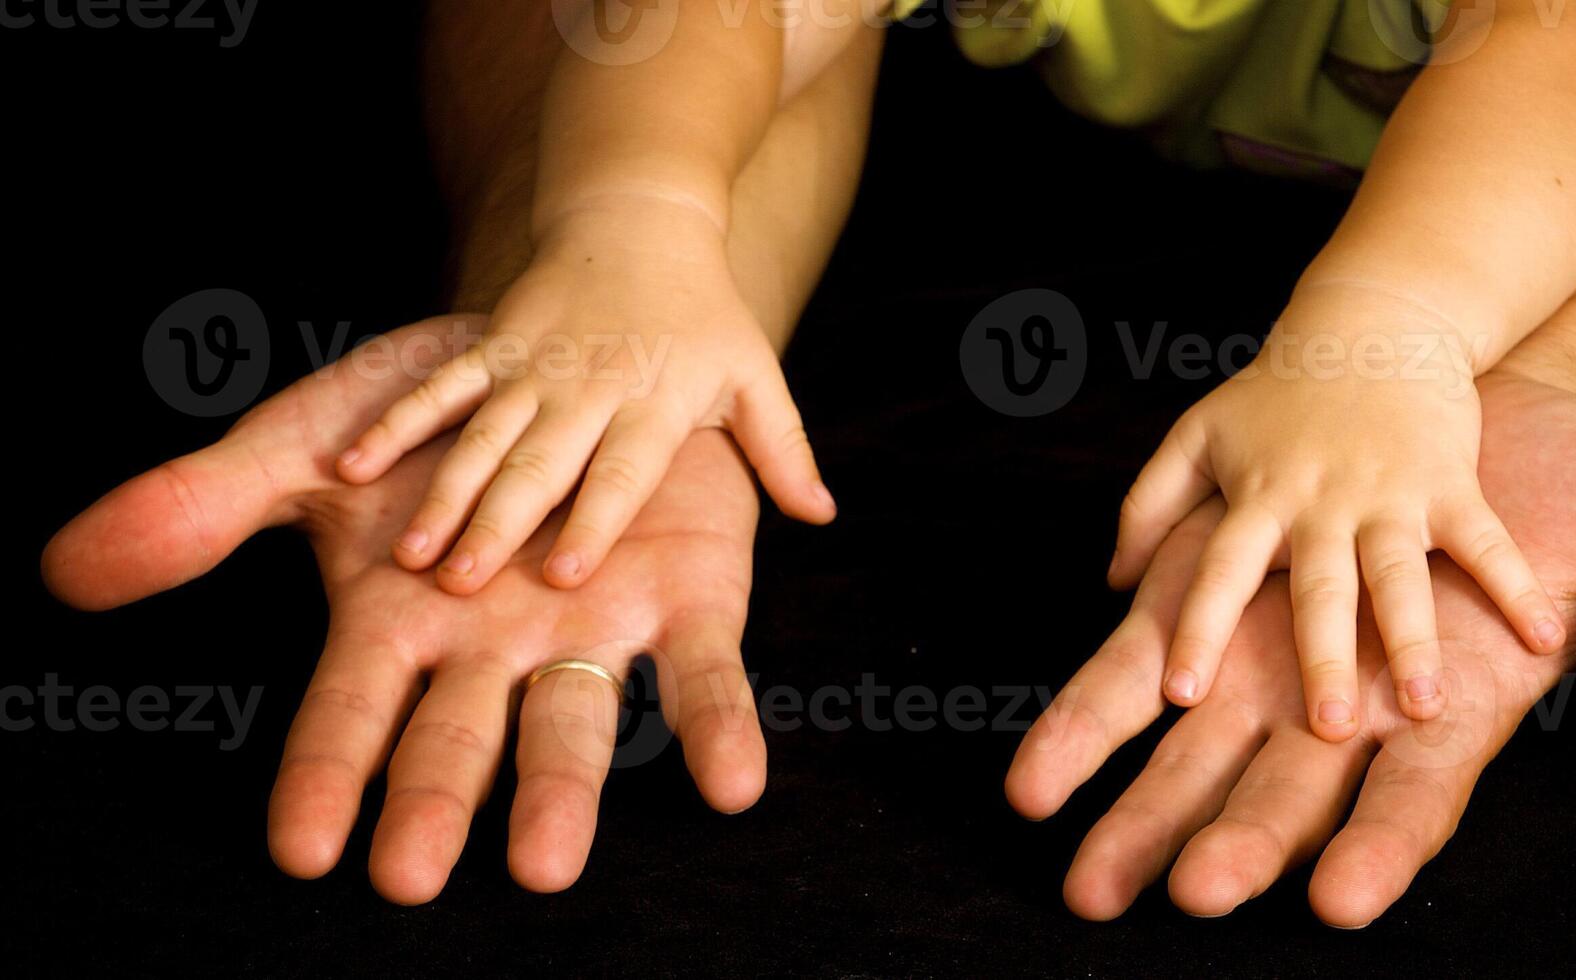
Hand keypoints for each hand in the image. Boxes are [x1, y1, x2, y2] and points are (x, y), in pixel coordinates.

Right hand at [43, 316, 769, 903]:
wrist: (569, 359)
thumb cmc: (434, 425)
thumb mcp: (313, 447)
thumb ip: (206, 509)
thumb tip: (66, 570)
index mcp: (399, 623)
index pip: (350, 713)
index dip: (329, 773)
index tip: (304, 847)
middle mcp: (493, 650)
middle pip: (458, 738)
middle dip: (437, 804)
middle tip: (411, 877)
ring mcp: (590, 632)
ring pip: (576, 723)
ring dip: (564, 792)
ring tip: (545, 865)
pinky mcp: (687, 604)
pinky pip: (704, 675)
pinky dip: (719, 727)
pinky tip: (732, 785)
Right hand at [334, 198, 833, 595]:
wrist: (640, 217)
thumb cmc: (705, 316)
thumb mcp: (755, 377)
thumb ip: (783, 450)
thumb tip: (824, 513)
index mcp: (654, 405)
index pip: (623, 473)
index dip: (596, 521)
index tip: (567, 575)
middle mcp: (589, 389)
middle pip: (542, 465)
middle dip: (501, 526)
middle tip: (462, 587)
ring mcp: (532, 366)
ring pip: (482, 437)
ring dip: (444, 494)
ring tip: (411, 555)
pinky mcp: (490, 346)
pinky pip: (439, 390)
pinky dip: (398, 424)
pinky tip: (353, 469)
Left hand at [1009, 371, 1575, 925]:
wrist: (1488, 419)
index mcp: (1453, 713)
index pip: (1418, 800)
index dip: (1381, 845)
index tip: (1341, 897)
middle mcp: (1353, 712)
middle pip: (1287, 799)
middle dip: (1234, 845)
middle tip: (1180, 896)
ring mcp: (1278, 662)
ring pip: (1197, 754)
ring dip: (1139, 812)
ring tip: (1084, 877)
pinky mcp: (1219, 601)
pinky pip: (1142, 663)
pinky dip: (1095, 713)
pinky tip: (1035, 775)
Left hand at [1108, 283, 1563, 736]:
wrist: (1373, 323)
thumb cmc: (1279, 392)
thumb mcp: (1199, 434)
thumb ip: (1149, 506)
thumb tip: (1114, 585)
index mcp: (1257, 497)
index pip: (1219, 569)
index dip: (1199, 626)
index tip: (1178, 692)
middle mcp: (1320, 501)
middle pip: (1317, 588)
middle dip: (1321, 657)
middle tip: (1324, 730)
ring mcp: (1388, 493)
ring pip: (1398, 574)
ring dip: (1413, 640)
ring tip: (1427, 708)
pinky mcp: (1449, 482)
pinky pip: (1485, 542)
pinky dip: (1514, 587)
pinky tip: (1543, 641)